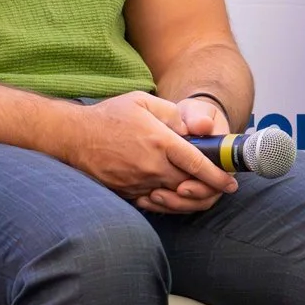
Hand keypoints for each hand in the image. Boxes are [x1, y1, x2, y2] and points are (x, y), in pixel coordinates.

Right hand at [57, 91, 235, 214]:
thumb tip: (197, 129)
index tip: (231, 184)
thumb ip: (174, 114)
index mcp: (159, 141)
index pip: (197, 164)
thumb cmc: (111, 115)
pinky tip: (167, 190)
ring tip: (192, 188)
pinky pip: (152, 202)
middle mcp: (151, 165)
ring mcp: (137, 182)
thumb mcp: (144, 102)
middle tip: (215, 186)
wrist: (74, 136)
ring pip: (171, 197)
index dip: (217, 176)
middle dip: (205, 188)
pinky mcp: (126, 193)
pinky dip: (164, 200)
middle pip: (188, 185)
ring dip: (185, 196)